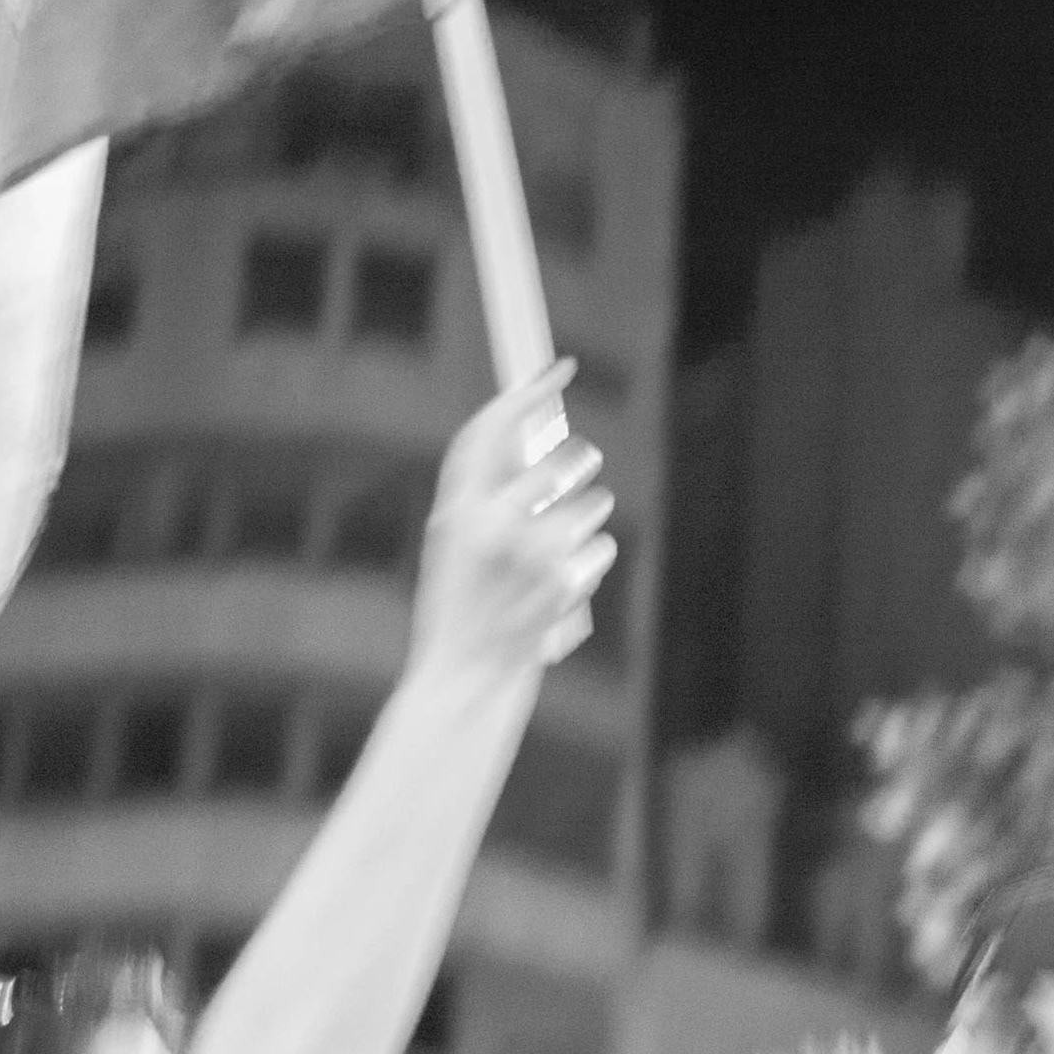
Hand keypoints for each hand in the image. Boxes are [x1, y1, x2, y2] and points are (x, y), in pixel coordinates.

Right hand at [411, 360, 614, 675]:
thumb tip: (534, 434)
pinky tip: (568, 593)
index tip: (560, 368)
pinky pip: (601, 548)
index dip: (527, 390)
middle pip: (553, 464)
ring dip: (589, 521)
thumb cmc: (462, 612)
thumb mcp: (456, 546)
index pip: (491, 429)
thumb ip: (487, 492)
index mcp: (451, 510)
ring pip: (588, 507)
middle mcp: (486, 526)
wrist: (462, 685)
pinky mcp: (562, 582)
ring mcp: (525, 555)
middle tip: (586, 467)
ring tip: (564, 553)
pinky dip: (594, 562)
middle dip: (576, 467)